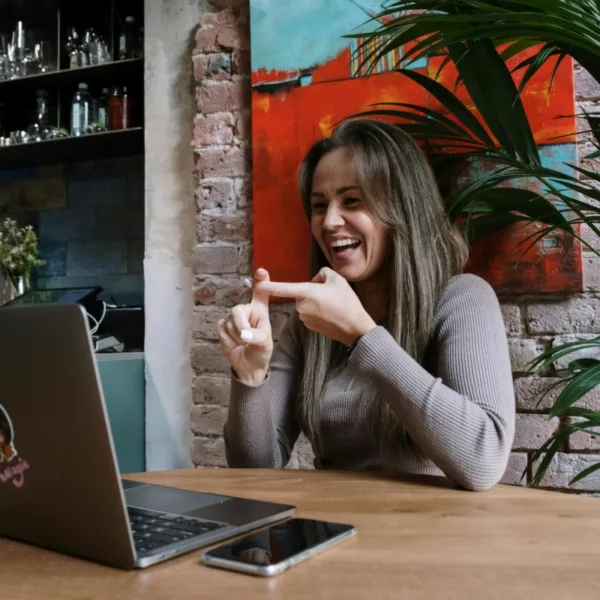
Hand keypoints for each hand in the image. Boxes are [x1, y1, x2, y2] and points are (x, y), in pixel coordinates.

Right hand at [217, 268, 273, 384]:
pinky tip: (234, 345)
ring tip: (243, 344)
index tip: (261, 271)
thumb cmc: (261, 351)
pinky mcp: (223, 326)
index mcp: (260, 311)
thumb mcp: (265, 344)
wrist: (249, 366)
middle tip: (246, 339)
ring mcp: (233, 318)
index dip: (261, 282)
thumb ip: (257, 337)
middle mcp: (246, 311)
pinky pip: (221, 330)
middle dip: (240, 326)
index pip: (260, 293)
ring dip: (235, 338)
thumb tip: (244, 335)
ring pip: (228, 323)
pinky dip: (227, 341)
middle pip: (237, 310)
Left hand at [254, 267, 376, 345]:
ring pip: (305, 303)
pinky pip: (309, 313)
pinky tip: (331, 314)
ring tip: (333, 305)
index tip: (255, 283)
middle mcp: (301, 306)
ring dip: (315, 302)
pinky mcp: (309, 326)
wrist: (355, 328)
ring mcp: (304, 318)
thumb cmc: (347, 303)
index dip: (268, 285)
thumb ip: (322, 274)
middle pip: (301, 293)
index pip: (282, 288)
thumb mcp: (338, 280)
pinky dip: (317, 312)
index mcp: (306, 292)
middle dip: (311, 291)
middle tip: (330, 294)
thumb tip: (315, 280)